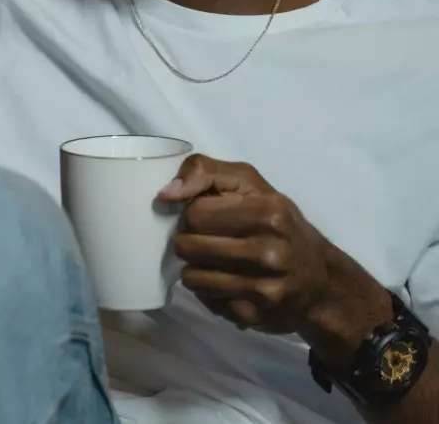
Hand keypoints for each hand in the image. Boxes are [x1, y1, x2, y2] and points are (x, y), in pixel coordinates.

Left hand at [158, 154, 333, 334]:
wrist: (322, 281)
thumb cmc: (279, 223)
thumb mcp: (249, 183)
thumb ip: (204, 171)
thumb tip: (165, 193)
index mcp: (269, 214)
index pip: (195, 213)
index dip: (194, 213)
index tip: (207, 217)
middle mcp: (270, 253)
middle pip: (188, 246)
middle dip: (190, 241)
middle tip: (207, 240)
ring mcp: (263, 289)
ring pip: (191, 277)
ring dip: (195, 268)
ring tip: (215, 262)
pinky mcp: (253, 316)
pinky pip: (205, 300)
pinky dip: (208, 291)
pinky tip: (227, 283)